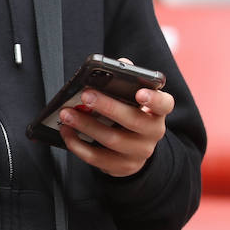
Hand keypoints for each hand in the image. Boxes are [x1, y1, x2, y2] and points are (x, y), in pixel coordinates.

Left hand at [59, 83, 173, 176]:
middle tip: (85, 95)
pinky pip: (98, 158)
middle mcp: (152, 132)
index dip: (154, 99)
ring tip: (66, 113)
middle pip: (133, 121)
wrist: (131, 149)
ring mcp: (139, 152)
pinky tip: (65, 131)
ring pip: (113, 140)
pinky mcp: (122, 166)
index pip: (164, 104)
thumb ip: (126, 80)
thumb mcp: (130, 99)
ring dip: (86, 125)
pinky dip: (78, 145)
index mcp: (156, 111)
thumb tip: (122, 63)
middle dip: (107, 107)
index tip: (140, 93)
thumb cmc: (127, 115)